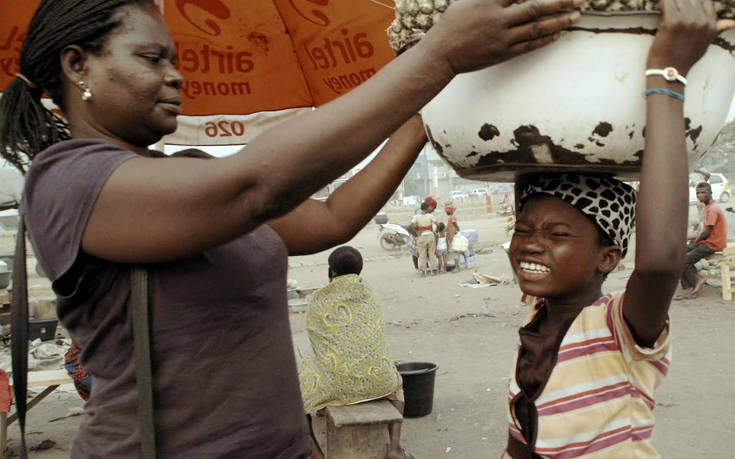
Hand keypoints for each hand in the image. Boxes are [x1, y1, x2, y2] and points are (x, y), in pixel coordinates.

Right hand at [421, 0, 582, 76]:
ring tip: (576, 16)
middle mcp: (498, 19)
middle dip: (560, 2)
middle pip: (535, 7)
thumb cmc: (452, 24)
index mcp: (488, 1)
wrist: (442, 54)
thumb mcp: (468, 0)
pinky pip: (529, 45)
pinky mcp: (503, 54)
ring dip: (559, 21)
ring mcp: (502, 38)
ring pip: (537, 28)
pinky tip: (558, 33)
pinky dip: (545, 39)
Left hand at [647, 0, 734, 74]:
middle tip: (673, 7)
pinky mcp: (672, 22)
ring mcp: (687, 20)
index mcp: (711, 25)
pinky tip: (660, 8)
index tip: (684, 5)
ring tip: (666, 7)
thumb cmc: (684, 58)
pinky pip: (667, 3)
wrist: (669, 71)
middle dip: (681, 1)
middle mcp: (702, 21)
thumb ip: (716, 28)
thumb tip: (731, 23)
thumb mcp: (706, 43)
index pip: (706, 1)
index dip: (694, 1)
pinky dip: (663, 4)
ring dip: (671, 2)